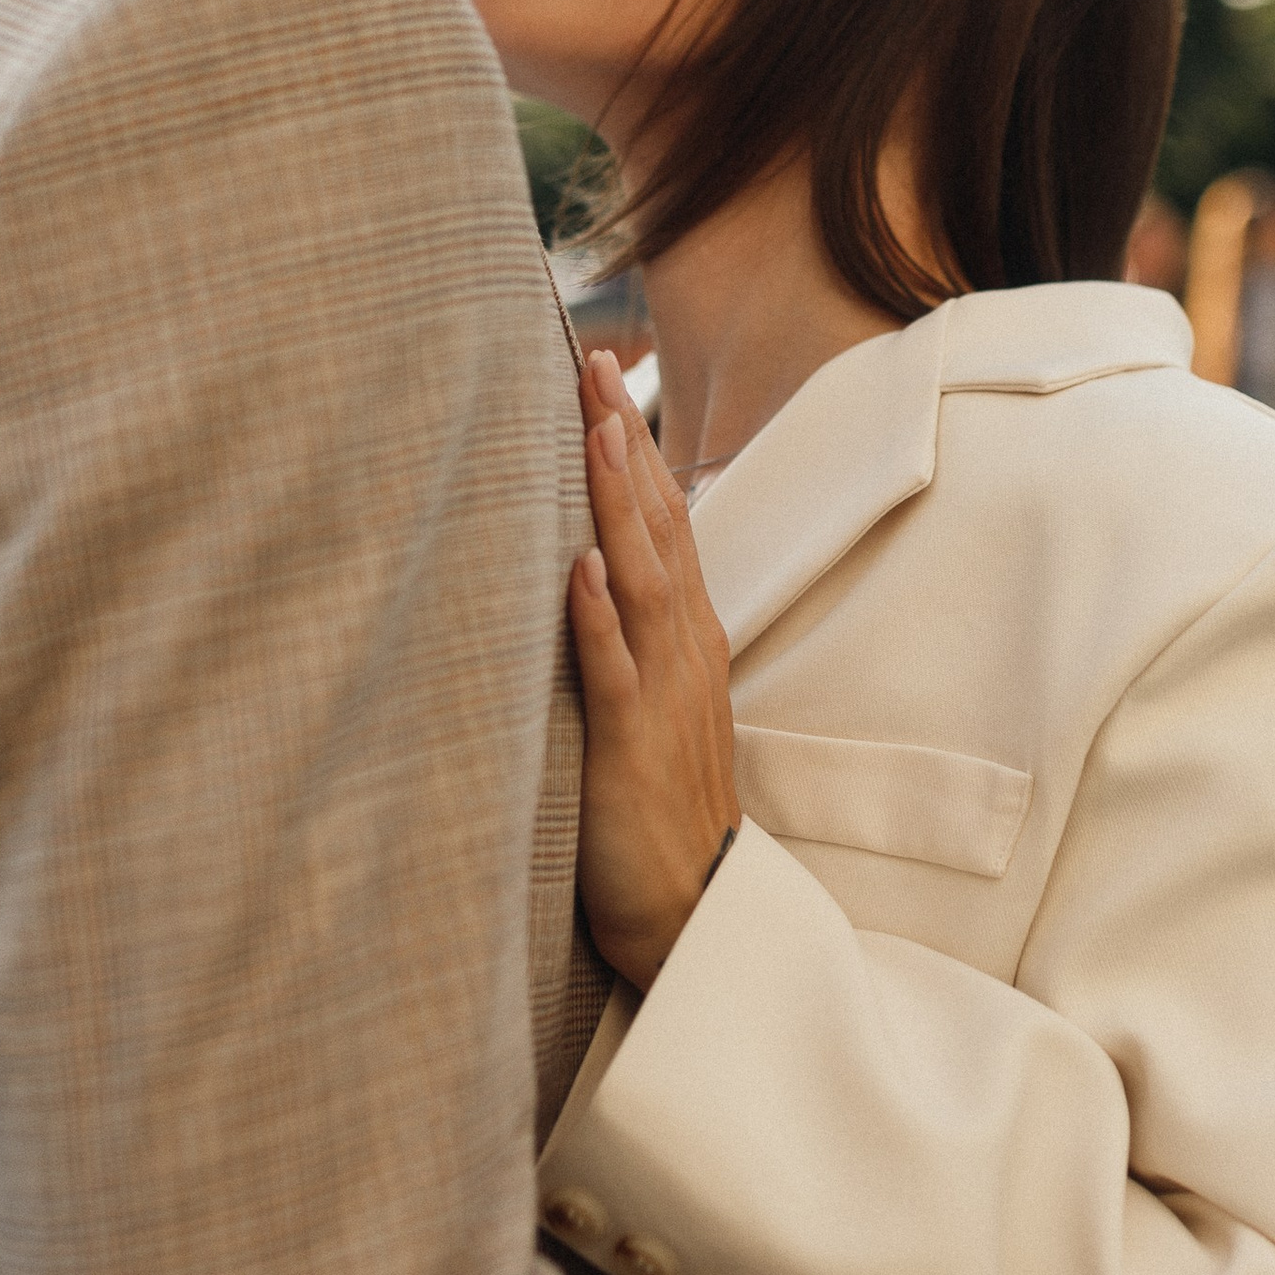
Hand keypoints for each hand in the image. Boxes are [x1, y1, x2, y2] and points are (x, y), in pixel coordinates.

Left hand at [568, 349, 741, 993]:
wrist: (691, 914)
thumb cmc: (658, 812)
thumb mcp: (645, 706)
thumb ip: (626, 635)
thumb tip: (588, 562)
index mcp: (686, 638)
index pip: (664, 520)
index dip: (634, 445)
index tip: (603, 371)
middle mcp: (683, 653)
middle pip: (659, 527)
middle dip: (625, 443)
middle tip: (594, 359)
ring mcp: (663, 698)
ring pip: (646, 581)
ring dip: (620, 506)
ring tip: (597, 433)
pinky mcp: (632, 750)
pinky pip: (617, 676)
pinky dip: (602, 621)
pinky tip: (583, 572)